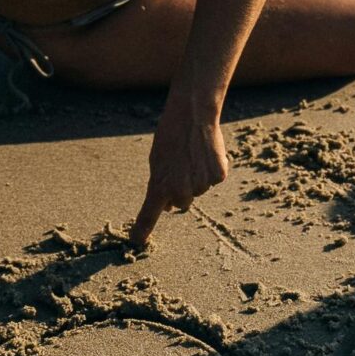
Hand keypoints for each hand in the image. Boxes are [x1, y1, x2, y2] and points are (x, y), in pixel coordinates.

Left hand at [129, 99, 226, 248]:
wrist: (192, 114)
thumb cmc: (170, 135)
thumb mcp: (158, 161)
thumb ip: (161, 184)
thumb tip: (171, 205)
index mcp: (160, 186)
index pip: (149, 215)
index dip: (142, 229)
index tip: (136, 241)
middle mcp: (180, 191)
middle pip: (181, 202)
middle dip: (180, 190)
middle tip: (180, 167)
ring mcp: (201, 185)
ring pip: (199, 190)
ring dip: (196, 178)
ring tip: (192, 154)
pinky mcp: (218, 176)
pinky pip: (213, 179)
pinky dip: (211, 169)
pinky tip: (206, 153)